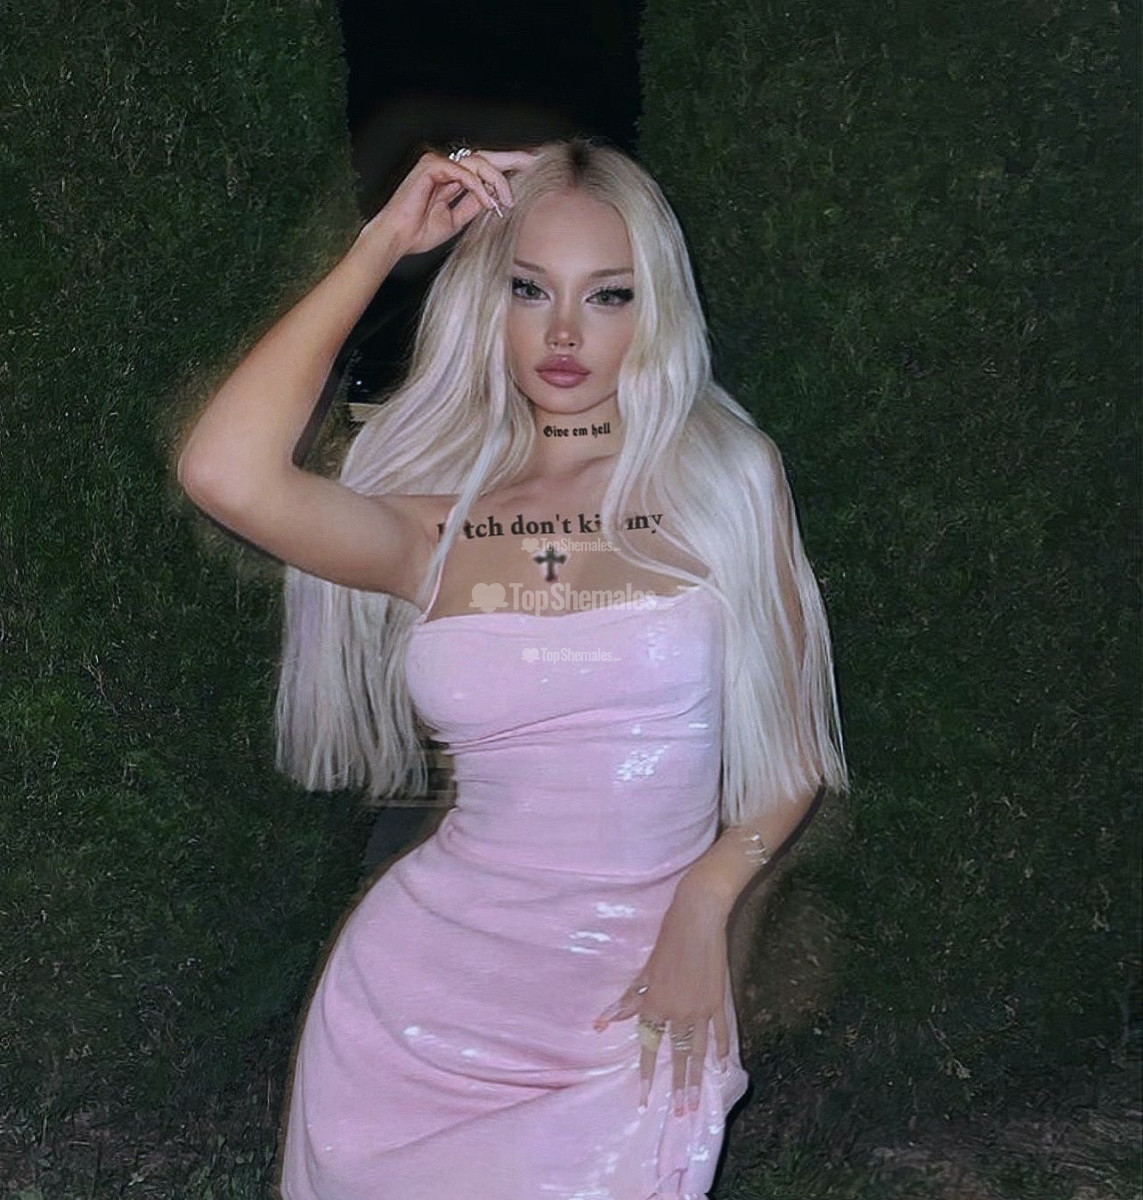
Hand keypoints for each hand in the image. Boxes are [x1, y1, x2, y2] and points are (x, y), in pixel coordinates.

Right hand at [364, 147, 539, 257]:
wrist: (398, 239)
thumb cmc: (421, 232)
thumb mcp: (458, 219)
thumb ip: (475, 204)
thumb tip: (497, 197)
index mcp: (453, 178)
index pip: (484, 167)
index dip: (507, 167)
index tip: (530, 169)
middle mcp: (446, 166)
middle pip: (485, 156)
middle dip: (512, 159)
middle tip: (534, 161)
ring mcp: (438, 163)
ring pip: (477, 162)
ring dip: (496, 181)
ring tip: (507, 201)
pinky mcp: (431, 166)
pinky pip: (463, 173)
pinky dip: (478, 187)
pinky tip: (488, 202)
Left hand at [593, 886, 730, 1116]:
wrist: (698, 919)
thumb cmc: (667, 940)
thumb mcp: (645, 970)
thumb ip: (628, 999)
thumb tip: (603, 1021)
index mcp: (655, 1003)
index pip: (648, 1045)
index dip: (646, 1072)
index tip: (645, 1099)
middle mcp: (678, 1012)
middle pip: (677, 1056)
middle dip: (677, 1087)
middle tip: (680, 1115)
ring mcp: (701, 1009)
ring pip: (698, 1051)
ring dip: (697, 1078)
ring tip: (697, 1103)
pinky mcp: (719, 1001)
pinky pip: (721, 1032)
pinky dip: (722, 1049)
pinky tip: (723, 1066)